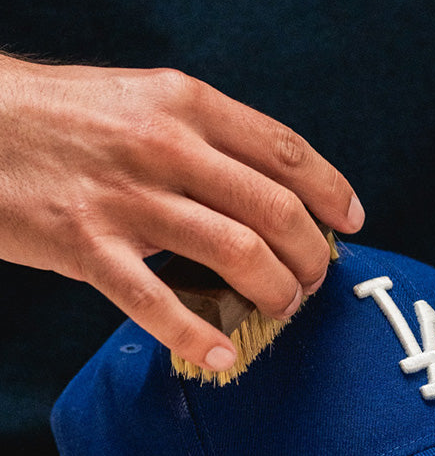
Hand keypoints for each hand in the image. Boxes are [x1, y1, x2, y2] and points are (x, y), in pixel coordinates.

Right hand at [0, 54, 363, 369]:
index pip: (284, 150)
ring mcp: (127, 198)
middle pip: (275, 210)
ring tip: (281, 311)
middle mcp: (166, 146)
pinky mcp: (86, 246)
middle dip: (310, 256)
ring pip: (236, 255)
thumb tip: (264, 182)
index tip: (352, 220)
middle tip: (313, 282)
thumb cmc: (60, 115)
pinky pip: (160, 304)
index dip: (330, 190)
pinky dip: (201, 337)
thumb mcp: (140, 99)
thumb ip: (201, 134)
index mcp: (185, 103)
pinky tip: (223, 357)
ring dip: (275, 294)